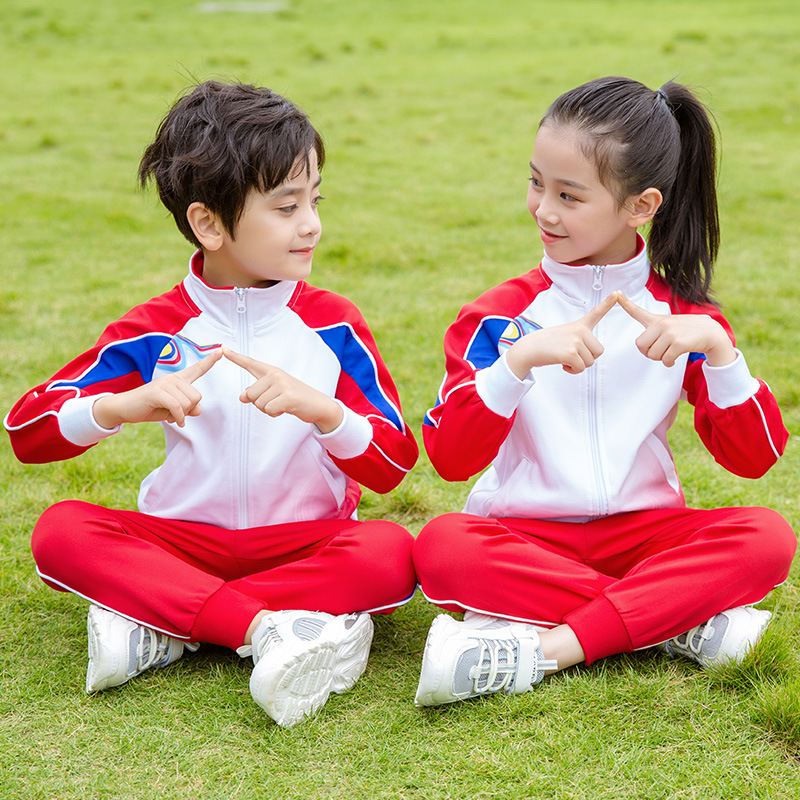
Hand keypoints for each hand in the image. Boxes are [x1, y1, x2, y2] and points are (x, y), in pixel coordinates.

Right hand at [92, 348, 222, 428]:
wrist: (124, 408)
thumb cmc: (150, 408)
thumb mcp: (174, 410)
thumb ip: (188, 409)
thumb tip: (198, 410)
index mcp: (178, 380)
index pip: (198, 369)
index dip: (210, 360)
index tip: (222, 350)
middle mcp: (173, 378)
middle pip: (197, 397)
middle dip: (189, 409)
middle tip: (176, 413)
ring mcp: (165, 384)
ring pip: (189, 403)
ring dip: (182, 414)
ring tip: (169, 414)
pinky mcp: (158, 392)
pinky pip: (178, 407)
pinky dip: (178, 417)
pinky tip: (174, 421)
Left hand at [223, 348, 343, 432]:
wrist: (318, 404)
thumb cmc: (294, 399)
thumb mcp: (275, 393)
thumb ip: (257, 392)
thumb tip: (242, 397)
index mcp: (271, 371)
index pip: (250, 363)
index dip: (236, 357)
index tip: (223, 349)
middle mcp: (275, 374)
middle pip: (250, 395)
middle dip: (260, 404)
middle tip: (277, 402)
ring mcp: (282, 384)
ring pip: (258, 404)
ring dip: (268, 410)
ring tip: (282, 405)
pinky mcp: (288, 396)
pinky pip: (268, 409)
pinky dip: (275, 413)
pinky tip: (285, 409)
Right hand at [506, 291, 617, 377]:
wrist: (528, 349)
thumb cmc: (546, 345)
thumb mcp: (565, 336)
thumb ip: (580, 342)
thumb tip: (590, 356)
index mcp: (579, 325)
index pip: (596, 313)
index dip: (608, 303)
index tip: (617, 293)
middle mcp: (579, 331)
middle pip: (598, 352)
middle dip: (586, 358)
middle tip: (570, 355)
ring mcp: (575, 341)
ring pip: (590, 361)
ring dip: (578, 365)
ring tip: (564, 358)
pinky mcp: (570, 353)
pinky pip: (580, 368)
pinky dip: (572, 370)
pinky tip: (562, 364)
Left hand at [617, 293, 735, 366]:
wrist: (710, 332)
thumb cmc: (686, 331)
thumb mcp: (669, 325)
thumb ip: (654, 333)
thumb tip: (643, 348)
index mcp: (656, 320)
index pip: (637, 311)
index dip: (625, 303)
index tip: (616, 293)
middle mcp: (661, 324)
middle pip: (640, 346)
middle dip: (648, 353)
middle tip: (659, 351)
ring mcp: (670, 332)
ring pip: (653, 355)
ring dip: (660, 359)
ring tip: (669, 352)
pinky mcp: (679, 342)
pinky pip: (665, 360)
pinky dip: (669, 363)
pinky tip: (674, 358)